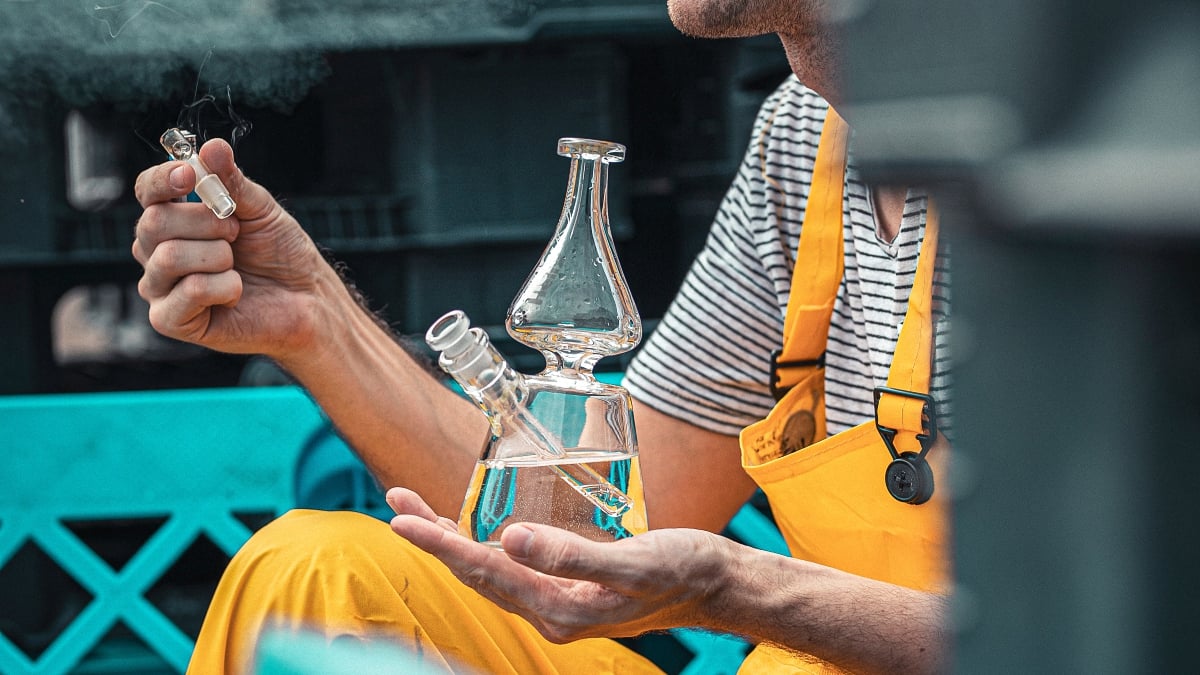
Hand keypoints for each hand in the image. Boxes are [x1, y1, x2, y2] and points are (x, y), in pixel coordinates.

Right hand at [132, 139, 331, 357]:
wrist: (306, 298)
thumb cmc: (280, 253)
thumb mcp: (259, 209)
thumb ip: (232, 181)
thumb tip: (212, 147)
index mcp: (173, 218)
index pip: (147, 191)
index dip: (163, 180)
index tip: (190, 175)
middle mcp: (156, 250)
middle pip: (153, 222)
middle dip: (207, 223)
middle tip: (236, 233)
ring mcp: (159, 287)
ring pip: (167, 257)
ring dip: (218, 256)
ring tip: (237, 265)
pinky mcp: (170, 320)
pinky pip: (189, 290)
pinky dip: (224, 287)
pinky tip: (236, 292)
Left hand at [386, 487, 732, 642]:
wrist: (718, 585)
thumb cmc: (682, 572)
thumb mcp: (631, 563)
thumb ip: (571, 556)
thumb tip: (510, 538)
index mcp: (557, 610)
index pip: (483, 570)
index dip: (439, 543)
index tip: (402, 519)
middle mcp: (550, 610)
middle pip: (477, 570)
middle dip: (434, 537)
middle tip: (397, 502)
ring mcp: (558, 599)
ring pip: (492, 566)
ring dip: (454, 538)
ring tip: (420, 511)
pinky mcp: (570, 584)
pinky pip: (515, 564)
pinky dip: (487, 541)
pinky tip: (482, 527)